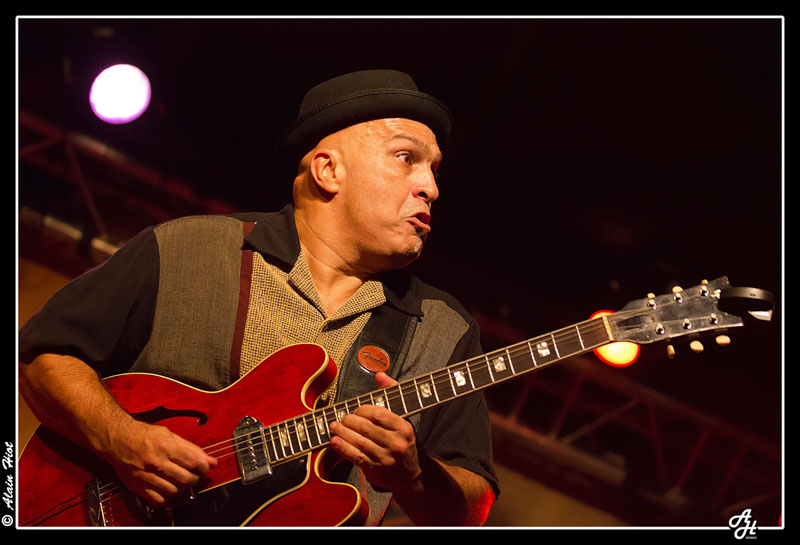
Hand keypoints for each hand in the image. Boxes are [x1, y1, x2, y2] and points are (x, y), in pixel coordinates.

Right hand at [102, 419, 217, 506]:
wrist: (117, 439)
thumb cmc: (142, 435)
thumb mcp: (169, 434)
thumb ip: (191, 448)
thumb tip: (211, 461)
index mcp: (165, 446)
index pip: (194, 462)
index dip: (204, 467)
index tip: (205, 467)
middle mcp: (156, 462)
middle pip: (186, 478)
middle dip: (194, 478)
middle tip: (193, 474)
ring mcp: (146, 476)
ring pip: (174, 491)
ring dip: (182, 488)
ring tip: (180, 480)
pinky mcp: (138, 486)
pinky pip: (158, 500)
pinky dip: (167, 497)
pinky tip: (168, 488)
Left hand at [329, 372, 421, 491]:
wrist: (409, 476)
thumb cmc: (402, 442)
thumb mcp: (402, 418)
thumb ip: (391, 393)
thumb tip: (380, 375)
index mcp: (403, 428)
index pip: (377, 414)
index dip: (362, 410)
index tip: (355, 410)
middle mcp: (396, 443)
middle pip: (365, 427)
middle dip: (349, 420)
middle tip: (342, 418)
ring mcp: (386, 458)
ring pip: (358, 441)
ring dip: (342, 432)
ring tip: (334, 426)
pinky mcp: (375, 470)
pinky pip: (355, 456)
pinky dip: (342, 448)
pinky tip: (334, 441)